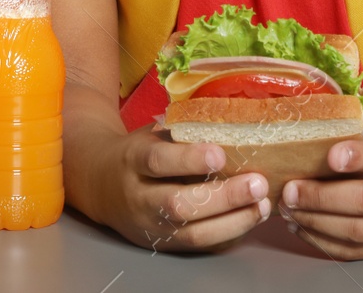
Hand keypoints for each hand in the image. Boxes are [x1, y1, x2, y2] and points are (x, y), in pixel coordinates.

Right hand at [104, 125, 272, 252]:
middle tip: (257, 184)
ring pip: (192, 233)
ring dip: (233, 221)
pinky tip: (250, 219)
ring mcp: (151, 226)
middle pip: (178, 205)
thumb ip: (183, 130)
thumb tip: (231, 117)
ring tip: (262, 205)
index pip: (158, 161)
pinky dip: (229, 234)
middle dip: (223, 197)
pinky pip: (199, 245)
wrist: (101, 184)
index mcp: (133, 160)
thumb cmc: (138, 152)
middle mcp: (139, 197)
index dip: (188, 159)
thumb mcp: (151, 133)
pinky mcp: (164, 244)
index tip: (220, 153)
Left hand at [279, 113, 362, 259]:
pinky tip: (301, 226)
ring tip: (288, 209)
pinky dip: (324, 241)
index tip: (330, 156)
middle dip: (323, 198)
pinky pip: (356, 252)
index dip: (360, 155)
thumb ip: (354, 124)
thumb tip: (312, 114)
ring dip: (317, 222)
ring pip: (359, 231)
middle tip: (289, 191)